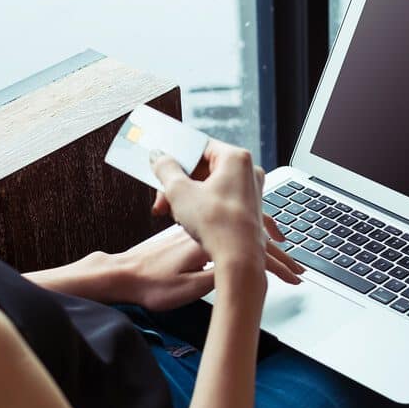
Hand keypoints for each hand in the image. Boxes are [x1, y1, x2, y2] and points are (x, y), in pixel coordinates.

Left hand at [111, 226, 302, 310]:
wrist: (123, 274)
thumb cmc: (152, 284)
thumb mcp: (189, 288)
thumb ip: (219, 278)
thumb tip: (245, 274)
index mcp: (210, 242)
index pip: (251, 250)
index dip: (276, 262)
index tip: (293, 274)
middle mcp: (207, 231)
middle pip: (250, 235)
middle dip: (277, 253)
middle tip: (296, 270)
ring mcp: (200, 231)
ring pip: (239, 231)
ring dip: (263, 243)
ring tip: (282, 254)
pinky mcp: (192, 235)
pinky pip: (226, 232)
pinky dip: (244, 239)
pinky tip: (248, 245)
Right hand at [149, 141, 300, 273]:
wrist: (239, 260)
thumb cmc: (218, 227)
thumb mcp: (179, 192)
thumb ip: (166, 168)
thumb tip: (159, 157)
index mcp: (235, 158)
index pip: (199, 146)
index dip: (176, 158)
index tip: (162, 166)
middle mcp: (248, 171)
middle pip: (203, 167)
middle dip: (178, 183)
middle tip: (163, 197)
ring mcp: (249, 190)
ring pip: (209, 184)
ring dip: (186, 196)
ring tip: (173, 212)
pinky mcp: (246, 208)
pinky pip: (218, 198)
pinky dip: (200, 205)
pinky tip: (188, 219)